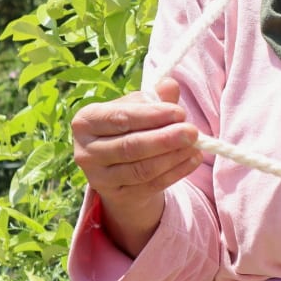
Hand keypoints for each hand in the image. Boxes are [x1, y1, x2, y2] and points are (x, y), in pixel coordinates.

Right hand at [71, 78, 202, 255]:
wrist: (119, 167)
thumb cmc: (130, 128)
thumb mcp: (139, 110)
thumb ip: (155, 98)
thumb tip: (170, 85)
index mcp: (87, 120)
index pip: (120, 118)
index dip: (151, 116)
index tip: (179, 112)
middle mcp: (86, 150)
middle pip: (130, 146)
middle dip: (165, 139)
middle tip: (192, 132)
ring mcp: (99, 177)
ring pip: (141, 169)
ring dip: (173, 157)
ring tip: (195, 146)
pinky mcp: (116, 195)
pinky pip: (150, 185)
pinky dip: (175, 172)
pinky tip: (192, 160)